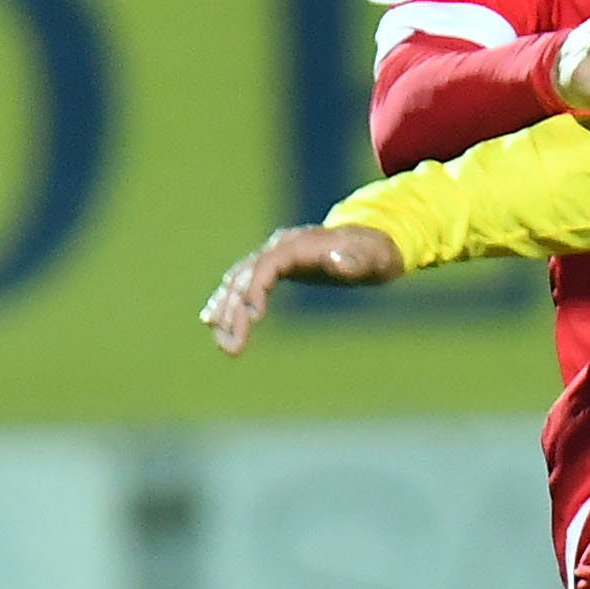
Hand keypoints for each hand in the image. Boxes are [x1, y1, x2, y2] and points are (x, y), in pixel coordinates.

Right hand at [203, 221, 409, 352]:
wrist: (373, 240)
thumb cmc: (377, 253)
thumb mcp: (375, 258)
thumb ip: (357, 259)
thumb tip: (337, 261)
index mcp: (302, 244)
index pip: (268, 263)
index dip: (256, 287)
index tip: (252, 317)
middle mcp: (281, 246)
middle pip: (247, 275)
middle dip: (234, 310)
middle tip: (232, 349)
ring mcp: (275, 255)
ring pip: (239, 281)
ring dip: (226, 311)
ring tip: (223, 344)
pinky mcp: (274, 266)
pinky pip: (243, 283)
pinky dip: (227, 301)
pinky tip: (212, 322)